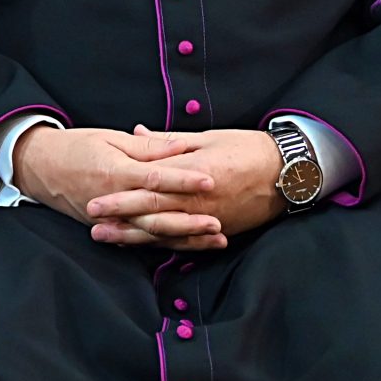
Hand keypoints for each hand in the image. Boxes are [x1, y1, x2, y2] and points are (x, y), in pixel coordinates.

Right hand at [13, 125, 219, 244]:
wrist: (38, 167)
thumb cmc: (75, 147)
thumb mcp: (110, 138)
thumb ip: (147, 147)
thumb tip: (181, 147)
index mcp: (114, 173)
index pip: (155, 179)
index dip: (184, 180)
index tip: (210, 181)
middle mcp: (112, 201)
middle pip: (156, 215)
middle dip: (189, 221)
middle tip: (218, 223)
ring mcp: (108, 220)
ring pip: (152, 234)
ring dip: (184, 238)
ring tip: (214, 239)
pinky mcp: (107, 228)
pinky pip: (139, 239)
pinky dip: (165, 244)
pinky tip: (188, 247)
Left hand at [86, 127, 287, 247]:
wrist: (289, 173)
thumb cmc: (248, 148)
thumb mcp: (208, 137)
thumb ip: (168, 141)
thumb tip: (137, 133)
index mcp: (193, 172)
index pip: (149, 184)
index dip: (121, 192)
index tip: (95, 196)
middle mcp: (197, 199)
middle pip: (151, 210)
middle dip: (119, 216)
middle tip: (92, 219)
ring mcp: (207, 218)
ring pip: (164, 231)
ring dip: (133, 235)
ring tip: (107, 238)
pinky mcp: (218, 229)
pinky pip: (185, 241)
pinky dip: (161, 245)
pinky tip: (142, 247)